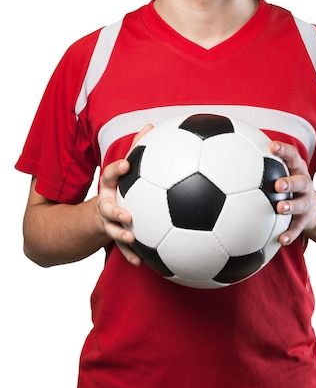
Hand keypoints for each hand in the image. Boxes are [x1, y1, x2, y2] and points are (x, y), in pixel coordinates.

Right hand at [97, 124, 152, 264]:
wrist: (93, 215)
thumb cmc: (119, 187)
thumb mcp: (123, 170)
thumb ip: (137, 148)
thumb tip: (150, 125)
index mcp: (110, 187)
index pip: (109, 176)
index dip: (116, 169)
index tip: (126, 165)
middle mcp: (105, 204)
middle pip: (107, 207)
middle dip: (116, 210)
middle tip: (127, 214)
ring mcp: (107, 222)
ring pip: (112, 230)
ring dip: (121, 235)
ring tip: (132, 238)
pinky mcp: (113, 236)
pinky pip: (122, 249)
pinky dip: (131, 255)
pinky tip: (141, 262)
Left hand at [270, 141, 315, 245]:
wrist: (314, 210)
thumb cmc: (289, 185)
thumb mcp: (282, 170)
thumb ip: (263, 160)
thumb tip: (234, 149)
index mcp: (296, 170)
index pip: (293, 156)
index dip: (284, 150)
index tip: (272, 146)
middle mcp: (304, 185)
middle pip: (301, 181)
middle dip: (290, 182)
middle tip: (278, 184)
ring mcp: (306, 203)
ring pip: (301, 204)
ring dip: (291, 206)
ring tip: (281, 208)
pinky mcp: (305, 220)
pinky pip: (297, 229)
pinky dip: (290, 234)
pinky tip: (281, 239)